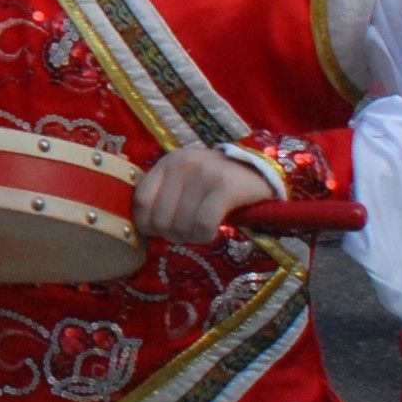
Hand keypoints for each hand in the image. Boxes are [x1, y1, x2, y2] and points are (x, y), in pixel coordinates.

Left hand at [132, 145, 271, 244]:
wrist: (261, 171)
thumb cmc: (217, 183)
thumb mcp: (184, 182)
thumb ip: (164, 197)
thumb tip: (143, 229)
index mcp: (167, 163)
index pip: (140, 200)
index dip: (146, 223)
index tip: (159, 231)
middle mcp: (182, 164)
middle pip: (160, 219)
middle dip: (172, 234)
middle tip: (188, 232)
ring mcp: (204, 174)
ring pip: (181, 225)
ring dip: (191, 237)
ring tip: (202, 230)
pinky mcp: (226, 187)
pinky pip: (202, 225)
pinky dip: (204, 236)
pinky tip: (212, 233)